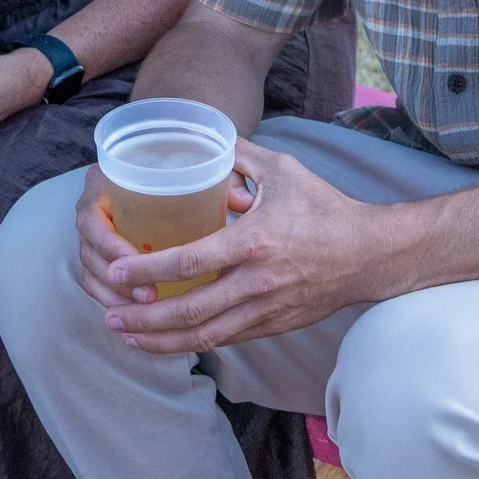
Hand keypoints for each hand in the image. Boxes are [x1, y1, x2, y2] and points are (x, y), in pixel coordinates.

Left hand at [95, 139, 380, 353]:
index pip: (190, 262)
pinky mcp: (272, 325)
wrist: (370, 255)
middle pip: (190, 312)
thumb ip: (237, 154)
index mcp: (254, 242)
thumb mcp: (282, 170)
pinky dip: (192, 344)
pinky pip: (225, 340)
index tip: (116, 271)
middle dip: (143, 319)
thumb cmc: (324, 208)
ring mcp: (265, 310)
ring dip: (161, 341)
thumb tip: (201, 134)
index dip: (148, 271)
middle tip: (108, 316)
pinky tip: (166, 341)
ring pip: (205, 337)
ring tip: (126, 336)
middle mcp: (256, 283)